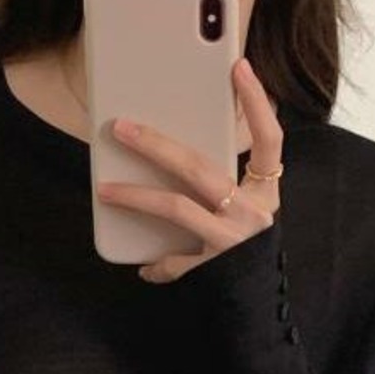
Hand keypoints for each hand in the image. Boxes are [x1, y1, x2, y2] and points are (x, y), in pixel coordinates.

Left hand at [95, 57, 283, 282]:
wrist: (262, 307)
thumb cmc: (249, 252)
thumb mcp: (248, 211)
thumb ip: (223, 182)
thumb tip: (170, 151)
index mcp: (266, 193)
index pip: (269, 139)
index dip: (256, 102)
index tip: (238, 66)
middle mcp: (253, 214)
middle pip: (199, 168)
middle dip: (156, 144)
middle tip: (121, 128)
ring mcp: (233, 242)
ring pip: (176, 208)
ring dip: (136, 196)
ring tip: (105, 189)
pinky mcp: (214, 269)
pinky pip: (174, 261)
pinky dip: (157, 264)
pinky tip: (144, 267)